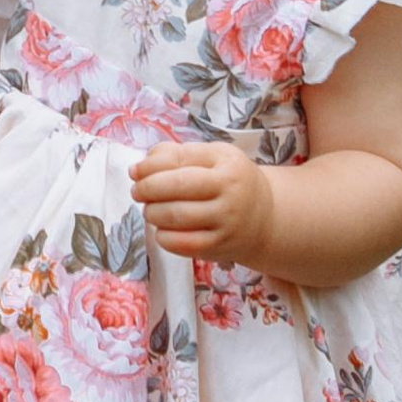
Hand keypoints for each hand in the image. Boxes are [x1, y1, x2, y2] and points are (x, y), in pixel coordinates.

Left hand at [132, 138, 275, 266]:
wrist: (266, 219)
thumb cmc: (231, 182)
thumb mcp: (215, 157)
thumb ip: (179, 154)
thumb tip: (141, 166)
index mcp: (227, 163)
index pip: (179, 159)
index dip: (149, 166)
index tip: (135, 171)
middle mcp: (229, 192)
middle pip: (175, 187)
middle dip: (146, 189)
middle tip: (138, 192)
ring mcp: (225, 222)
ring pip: (174, 216)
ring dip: (152, 212)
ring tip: (151, 210)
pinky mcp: (218, 247)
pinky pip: (180, 244)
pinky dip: (162, 237)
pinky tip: (162, 230)